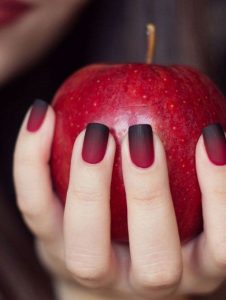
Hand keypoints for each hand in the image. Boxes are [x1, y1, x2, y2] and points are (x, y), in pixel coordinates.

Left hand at [13, 102, 225, 299]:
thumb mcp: (184, 204)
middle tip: (143, 135)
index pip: (220, 245)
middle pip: (154, 261)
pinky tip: (43, 115)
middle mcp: (140, 280)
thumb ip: (192, 171)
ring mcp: (90, 270)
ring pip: (86, 248)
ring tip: (96, 134)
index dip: (220, 192)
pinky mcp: (50, 246)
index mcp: (187, 266)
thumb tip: (212, 127)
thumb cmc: (151, 224)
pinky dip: (33, 161)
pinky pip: (36, 208)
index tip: (210, 136)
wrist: (102, 264)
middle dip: (151, 196)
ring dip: (90, 187)